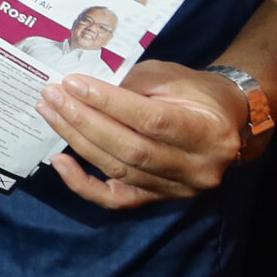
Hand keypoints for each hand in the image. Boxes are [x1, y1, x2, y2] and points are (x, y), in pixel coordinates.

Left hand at [39, 61, 246, 208]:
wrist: (227, 122)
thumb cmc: (197, 93)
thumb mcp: (172, 77)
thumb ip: (134, 85)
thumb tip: (85, 91)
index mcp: (208, 132)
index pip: (151, 120)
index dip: (109, 102)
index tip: (73, 84)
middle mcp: (196, 168)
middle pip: (130, 149)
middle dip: (84, 121)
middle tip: (52, 96)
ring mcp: (176, 189)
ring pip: (118, 170)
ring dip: (77, 141)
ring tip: (50, 113)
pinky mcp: (156, 198)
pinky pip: (114, 199)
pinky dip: (82, 184)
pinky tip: (59, 161)